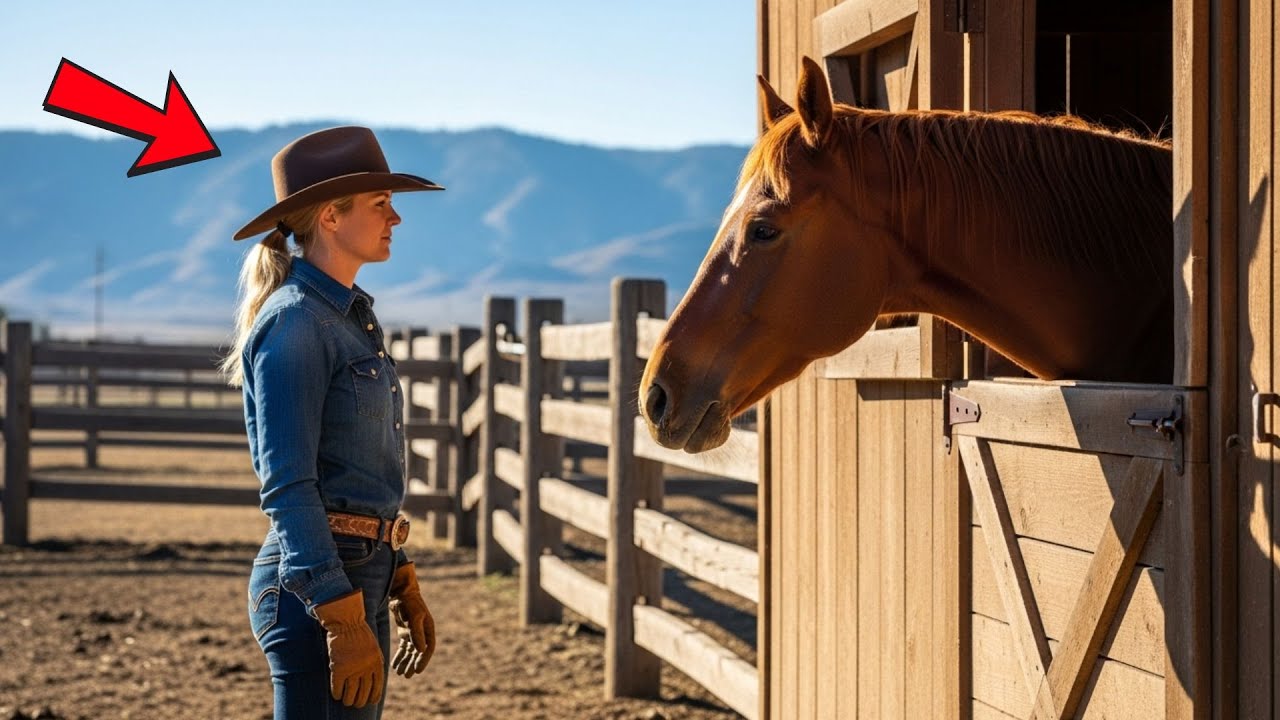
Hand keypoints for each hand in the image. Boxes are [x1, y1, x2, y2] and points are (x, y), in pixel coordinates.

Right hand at [312, 589, 384, 706]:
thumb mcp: (374, 648)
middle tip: (355, 703)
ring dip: (348, 700)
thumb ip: (374, 664)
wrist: (347, 621)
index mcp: (377, 663)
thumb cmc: (360, 634)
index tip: (370, 702)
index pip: (378, 688)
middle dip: (360, 702)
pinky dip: (337, 694)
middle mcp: (367, 668)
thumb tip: (375, 682)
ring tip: (346, 700)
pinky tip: (337, 695)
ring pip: (350, 695)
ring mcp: (352, 669)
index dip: (373, 698)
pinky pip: (337, 688)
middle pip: (364, 694)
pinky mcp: (339, 668)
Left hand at [388, 562, 435, 678]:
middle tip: (407, 676)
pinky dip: (400, 656)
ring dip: (406, 662)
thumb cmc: (410, 602)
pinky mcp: (405, 632)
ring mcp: (413, 632)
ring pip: (410, 652)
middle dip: (413, 664)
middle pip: (419, 652)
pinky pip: (403, 647)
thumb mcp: (415, 616)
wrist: (401, 591)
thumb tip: (420, 650)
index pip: (428, 649)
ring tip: (401, 674)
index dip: (423, 660)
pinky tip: (395, 665)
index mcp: (428, 629)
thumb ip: (417, 633)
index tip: (417, 671)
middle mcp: (422, 632)